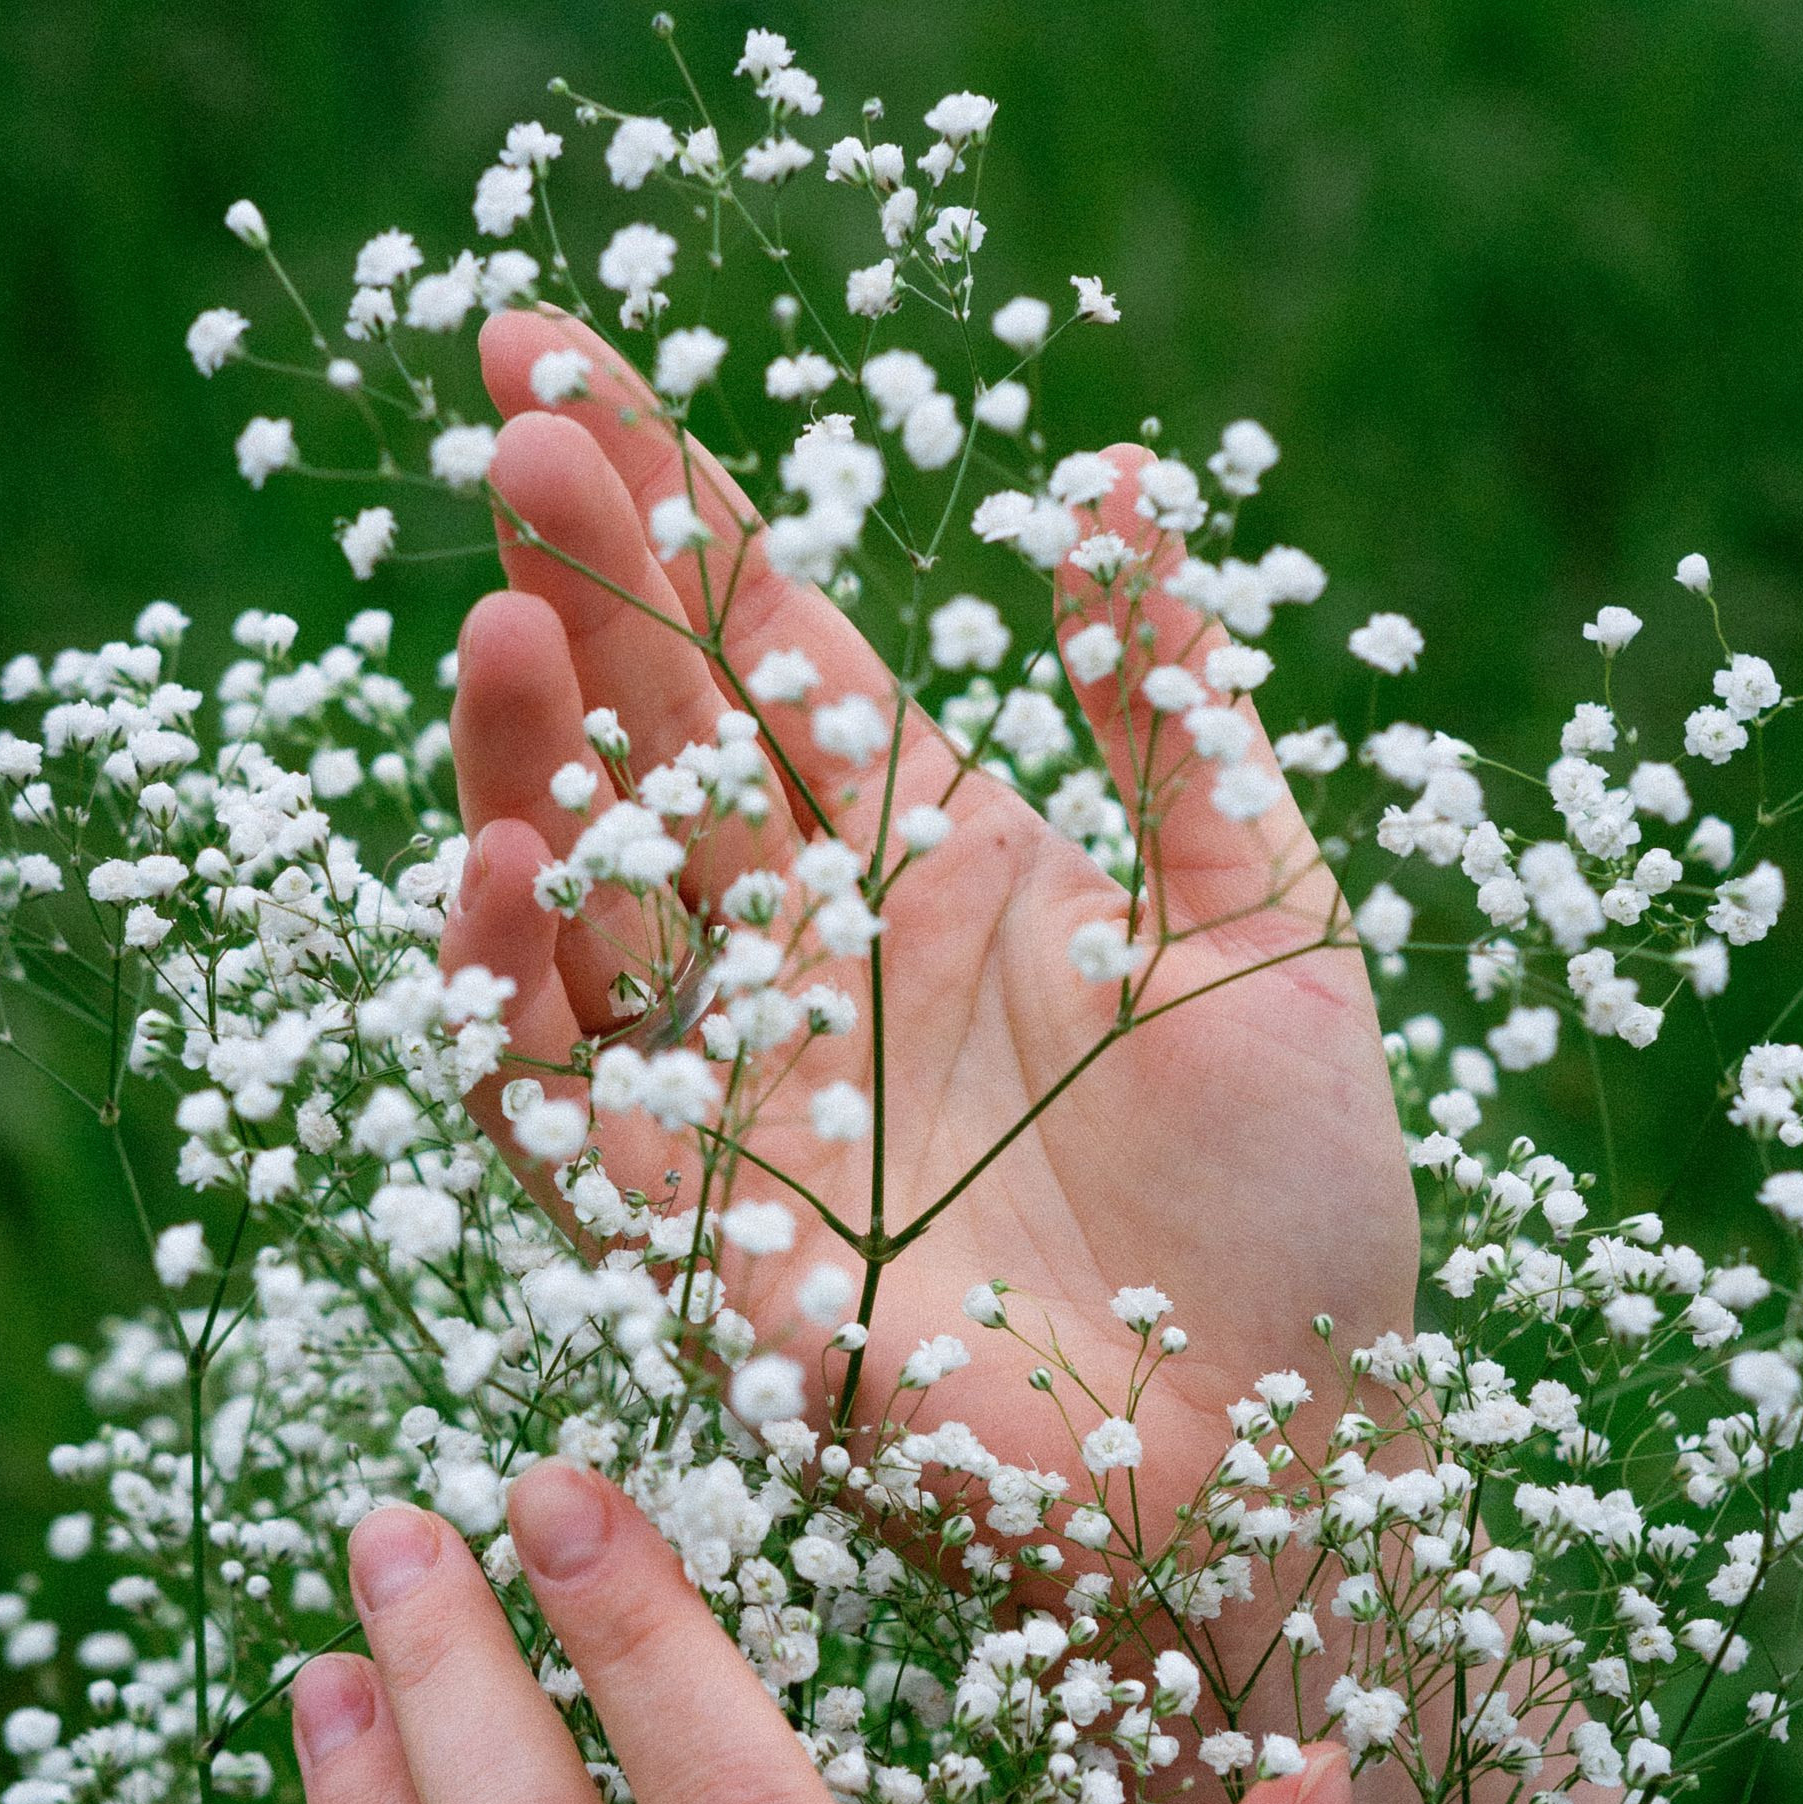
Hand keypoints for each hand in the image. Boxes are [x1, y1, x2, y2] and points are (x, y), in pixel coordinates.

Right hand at [443, 314, 1416, 1560]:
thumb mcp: (1266, 924)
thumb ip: (1172, 711)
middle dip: (580, 581)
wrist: (1287, 1462)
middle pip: (652, 735)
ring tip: (507, 621)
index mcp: (932, 853)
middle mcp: (806, 954)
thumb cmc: (1295, 1211)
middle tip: (515, 427)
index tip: (549, 341)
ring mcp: (738, 1092)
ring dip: (525, 759)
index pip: (765, 641)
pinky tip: (511, 865)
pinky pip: (556, 1101)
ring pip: (578, 895)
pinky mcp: (692, 1244)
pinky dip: (513, 990)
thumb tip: (1122, 471)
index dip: (666, 498)